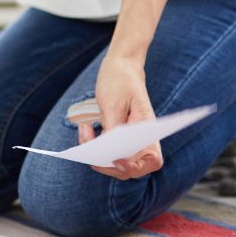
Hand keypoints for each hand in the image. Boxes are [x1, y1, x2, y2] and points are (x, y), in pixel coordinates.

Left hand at [82, 55, 163, 179]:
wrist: (120, 68)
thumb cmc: (120, 82)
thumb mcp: (114, 103)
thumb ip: (113, 128)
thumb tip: (108, 151)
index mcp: (149, 131)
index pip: (151, 161)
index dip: (135, 167)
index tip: (116, 160)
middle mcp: (142, 140)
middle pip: (130, 168)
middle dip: (107, 165)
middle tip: (89, 152)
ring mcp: (129, 141)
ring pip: (115, 163)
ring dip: (96, 155)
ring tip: (84, 132)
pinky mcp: (117, 139)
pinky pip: (106, 152)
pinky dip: (93, 146)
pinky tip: (85, 129)